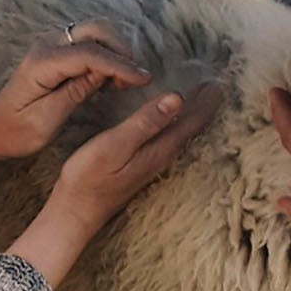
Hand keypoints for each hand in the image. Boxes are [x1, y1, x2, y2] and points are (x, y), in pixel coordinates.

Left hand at [0, 24, 150, 170]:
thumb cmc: (15, 131)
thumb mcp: (46, 121)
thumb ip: (74, 93)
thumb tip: (104, 73)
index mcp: (41, 64)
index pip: (89, 53)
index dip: (120, 65)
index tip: (144, 80)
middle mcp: (46, 45)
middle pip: (95, 30)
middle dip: (121, 51)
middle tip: (136, 81)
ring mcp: (51, 44)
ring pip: (94, 33)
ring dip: (115, 52)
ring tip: (125, 83)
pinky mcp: (56, 50)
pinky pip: (88, 42)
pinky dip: (106, 54)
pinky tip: (110, 80)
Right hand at [11, 82, 222, 288]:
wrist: (76, 212)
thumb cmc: (89, 178)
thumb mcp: (114, 145)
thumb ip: (145, 122)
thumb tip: (177, 98)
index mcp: (161, 148)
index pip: (194, 120)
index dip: (206, 98)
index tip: (214, 78)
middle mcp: (164, 156)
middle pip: (194, 127)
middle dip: (205, 105)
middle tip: (213, 82)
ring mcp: (155, 163)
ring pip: (184, 133)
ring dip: (193, 114)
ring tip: (200, 95)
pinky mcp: (144, 166)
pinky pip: (171, 139)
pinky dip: (178, 124)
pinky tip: (171, 118)